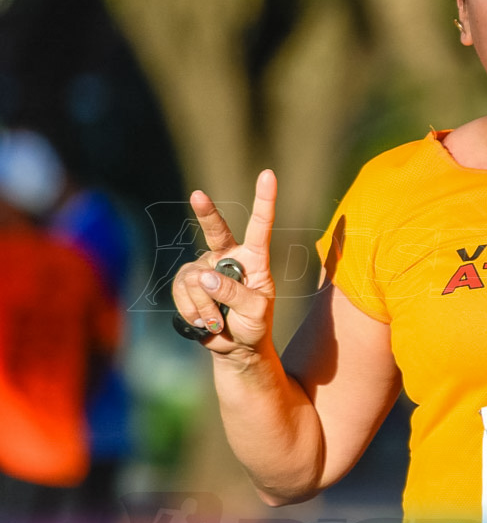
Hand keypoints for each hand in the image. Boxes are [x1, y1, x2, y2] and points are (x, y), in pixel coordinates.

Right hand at [171, 169, 277, 355]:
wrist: (236, 348)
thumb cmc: (254, 326)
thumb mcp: (255, 312)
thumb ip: (235, 294)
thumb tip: (204, 276)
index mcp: (254, 259)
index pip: (260, 226)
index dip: (264, 200)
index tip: (268, 174)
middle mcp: (228, 257)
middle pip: (216, 230)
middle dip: (206, 213)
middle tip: (198, 195)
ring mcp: (205, 269)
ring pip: (195, 279)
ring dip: (205, 306)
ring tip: (217, 321)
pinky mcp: (187, 284)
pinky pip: (182, 292)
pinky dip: (192, 311)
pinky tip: (204, 321)